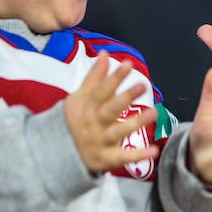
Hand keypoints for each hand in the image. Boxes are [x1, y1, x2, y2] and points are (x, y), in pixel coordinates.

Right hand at [63, 54, 160, 173]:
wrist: (57, 154)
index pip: (102, 90)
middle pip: (110, 109)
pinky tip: (154, 150)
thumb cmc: (75, 120)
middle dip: (125, 97)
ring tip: (153, 112)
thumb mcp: (79, 98)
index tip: (128, 63)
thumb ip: (94, 77)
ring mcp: (100, 141)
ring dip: (136, 122)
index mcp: (88, 106)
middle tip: (143, 85)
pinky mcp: (106, 158)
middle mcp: (94, 123)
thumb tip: (104, 53)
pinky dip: (138, 156)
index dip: (114, 77)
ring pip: (119, 131)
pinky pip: (123, 157)